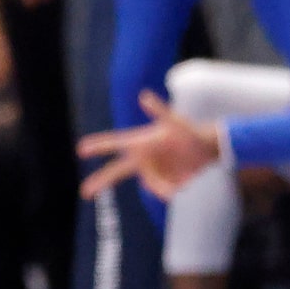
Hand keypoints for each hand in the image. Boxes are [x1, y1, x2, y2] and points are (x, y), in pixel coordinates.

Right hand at [76, 93, 222, 200]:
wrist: (208, 149)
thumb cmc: (190, 131)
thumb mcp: (175, 121)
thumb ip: (158, 110)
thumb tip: (144, 96)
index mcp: (140, 143)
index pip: (114, 143)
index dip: (98, 146)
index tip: (81, 148)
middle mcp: (142, 159)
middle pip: (116, 172)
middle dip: (100, 181)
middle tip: (84, 192)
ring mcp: (151, 172)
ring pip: (150, 186)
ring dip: (163, 186)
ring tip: (185, 177)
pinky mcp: (163, 183)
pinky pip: (162, 192)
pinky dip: (172, 189)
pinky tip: (186, 179)